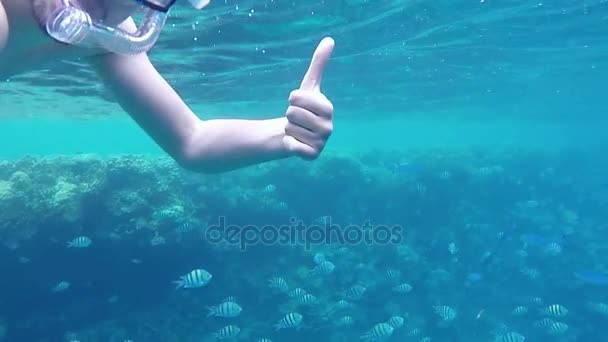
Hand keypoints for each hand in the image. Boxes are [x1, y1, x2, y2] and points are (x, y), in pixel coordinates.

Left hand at [283, 37, 334, 158]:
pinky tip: (296, 143)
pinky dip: (289, 144)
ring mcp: (322, 142)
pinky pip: (292, 146)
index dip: (291, 100)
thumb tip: (329, 40)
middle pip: (291, 113)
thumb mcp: (308, 85)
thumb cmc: (303, 108)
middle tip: (297, 120)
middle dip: (289, 115)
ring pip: (289, 128)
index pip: (295, 97)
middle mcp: (329, 126)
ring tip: (297, 130)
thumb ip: (319, 63)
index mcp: (328, 108)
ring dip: (288, 129)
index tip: (299, 104)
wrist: (295, 133)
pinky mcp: (312, 155)